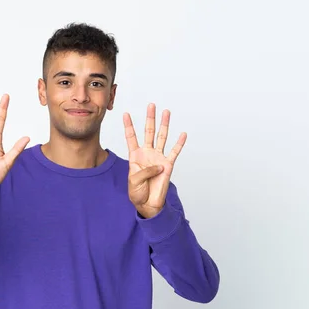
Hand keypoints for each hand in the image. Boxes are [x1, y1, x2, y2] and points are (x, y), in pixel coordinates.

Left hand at [124, 104, 186, 218]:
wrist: (148, 203)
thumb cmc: (138, 192)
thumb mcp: (135, 181)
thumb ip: (145, 171)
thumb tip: (159, 165)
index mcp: (135, 156)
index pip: (131, 137)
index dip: (128, 126)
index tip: (125, 114)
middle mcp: (147, 154)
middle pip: (148, 132)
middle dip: (150, 118)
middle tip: (151, 105)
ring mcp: (158, 158)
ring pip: (162, 137)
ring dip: (164, 125)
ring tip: (166, 112)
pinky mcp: (168, 165)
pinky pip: (175, 152)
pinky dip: (179, 143)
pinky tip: (182, 134)